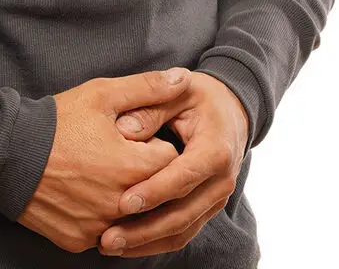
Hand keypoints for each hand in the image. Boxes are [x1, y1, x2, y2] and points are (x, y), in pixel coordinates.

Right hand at [15, 68, 193, 253]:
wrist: (7, 153)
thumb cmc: (58, 121)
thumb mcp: (102, 94)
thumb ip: (147, 88)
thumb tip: (184, 78)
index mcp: (133, 168)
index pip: (169, 159)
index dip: (151, 143)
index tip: (131, 136)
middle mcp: (121, 205)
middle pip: (151, 190)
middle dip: (138, 171)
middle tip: (110, 153)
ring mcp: (99, 227)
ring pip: (128, 214)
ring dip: (120, 196)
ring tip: (94, 171)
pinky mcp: (78, 241)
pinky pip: (101, 231)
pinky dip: (96, 214)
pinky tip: (80, 193)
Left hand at [96, 71, 249, 257]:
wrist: (230, 111)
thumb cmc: (200, 98)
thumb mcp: (179, 93)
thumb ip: (151, 107)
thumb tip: (123, 130)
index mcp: (215, 150)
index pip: (183, 177)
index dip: (154, 192)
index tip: (123, 202)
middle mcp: (221, 181)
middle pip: (182, 215)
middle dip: (144, 230)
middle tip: (108, 237)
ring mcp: (215, 199)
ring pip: (181, 231)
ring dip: (145, 242)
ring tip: (110, 245)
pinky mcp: (206, 208)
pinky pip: (182, 232)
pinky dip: (154, 241)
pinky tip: (127, 243)